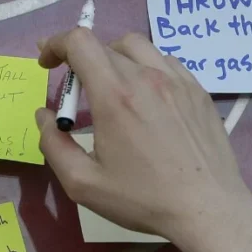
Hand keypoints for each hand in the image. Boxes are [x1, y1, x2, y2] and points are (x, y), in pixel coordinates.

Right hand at [35, 29, 251, 251]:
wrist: (207, 209)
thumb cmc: (141, 198)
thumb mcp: (82, 183)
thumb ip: (54, 145)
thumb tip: (44, 116)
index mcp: (114, 96)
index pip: (79, 42)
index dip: (56, 44)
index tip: (47, 63)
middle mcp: (146, 77)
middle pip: (104, 44)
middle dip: (79, 59)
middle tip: (74, 92)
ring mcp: (177, 80)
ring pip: (136, 46)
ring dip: (112, 57)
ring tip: (109, 87)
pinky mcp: (197, 90)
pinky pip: (164, 61)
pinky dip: (143, 67)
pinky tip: (143, 96)